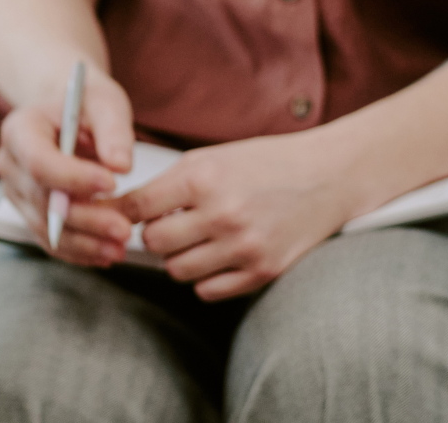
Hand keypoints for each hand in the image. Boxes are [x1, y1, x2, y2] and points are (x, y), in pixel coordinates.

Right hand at [0, 66, 136, 267]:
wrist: (69, 115)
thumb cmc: (86, 105)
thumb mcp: (104, 104)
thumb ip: (113, 131)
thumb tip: (121, 166)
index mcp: (19, 129)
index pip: (39, 161)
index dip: (73, 178)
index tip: (112, 183)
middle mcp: (9, 163)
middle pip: (43, 200)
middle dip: (86, 218)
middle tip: (124, 228)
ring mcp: (16, 192)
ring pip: (46, 227)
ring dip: (84, 242)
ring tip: (120, 247)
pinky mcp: (29, 213)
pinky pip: (50, 240)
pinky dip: (79, 251)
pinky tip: (106, 254)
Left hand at [114, 131, 353, 300]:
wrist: (327, 176)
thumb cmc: (264, 163)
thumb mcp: (211, 158)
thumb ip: (168, 184)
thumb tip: (120, 209)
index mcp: (203, 177)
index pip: (138, 207)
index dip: (123, 213)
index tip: (121, 215)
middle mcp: (222, 213)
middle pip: (154, 243)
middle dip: (154, 234)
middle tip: (168, 224)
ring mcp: (244, 246)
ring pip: (177, 270)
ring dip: (178, 257)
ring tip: (195, 239)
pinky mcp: (263, 271)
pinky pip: (208, 290)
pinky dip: (204, 277)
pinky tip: (217, 255)